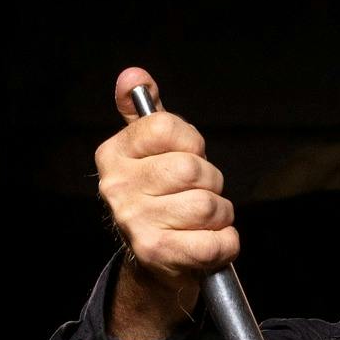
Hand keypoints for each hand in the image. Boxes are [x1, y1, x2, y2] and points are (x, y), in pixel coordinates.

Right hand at [99, 68, 237, 337]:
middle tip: (197, 195)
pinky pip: (217, 241)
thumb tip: (133, 75)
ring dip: (220, 215)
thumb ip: (145, 113)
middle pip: (193, 168)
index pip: (168, 128)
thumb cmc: (161, 199)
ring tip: (201, 221)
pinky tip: (208, 243)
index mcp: (114, 156)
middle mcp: (117, 188)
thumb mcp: (149, 152)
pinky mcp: (157, 254)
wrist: (156, 264)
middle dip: (211, 183)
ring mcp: (134, 222)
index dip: (191, 143)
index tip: (186, 157)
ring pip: (209, 205)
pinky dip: (225, 243)